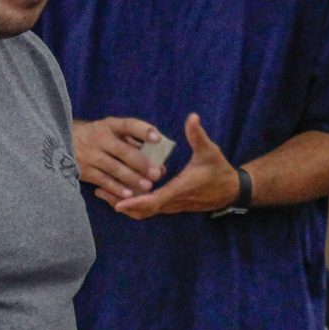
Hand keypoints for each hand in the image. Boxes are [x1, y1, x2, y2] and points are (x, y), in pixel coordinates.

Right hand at [73, 116, 166, 201]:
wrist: (63, 143)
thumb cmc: (99, 138)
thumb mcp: (111, 132)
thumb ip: (134, 142)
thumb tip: (159, 159)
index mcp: (110, 125)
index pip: (129, 125)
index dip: (143, 131)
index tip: (158, 139)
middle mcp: (99, 138)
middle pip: (123, 151)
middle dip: (141, 163)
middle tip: (156, 174)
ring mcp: (90, 155)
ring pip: (114, 168)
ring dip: (132, 178)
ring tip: (148, 186)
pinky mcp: (84, 170)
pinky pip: (103, 180)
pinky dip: (117, 188)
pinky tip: (129, 194)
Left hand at [112, 114, 241, 219]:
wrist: (229, 190)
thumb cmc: (219, 170)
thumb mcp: (209, 151)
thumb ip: (197, 135)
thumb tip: (192, 117)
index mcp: (180, 188)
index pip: (155, 200)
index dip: (136, 202)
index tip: (118, 203)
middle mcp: (173, 202)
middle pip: (142, 210)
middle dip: (120, 203)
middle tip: (100, 191)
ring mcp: (171, 206)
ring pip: (143, 212)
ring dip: (124, 204)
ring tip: (103, 192)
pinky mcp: (170, 206)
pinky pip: (148, 209)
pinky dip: (132, 204)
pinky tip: (119, 193)